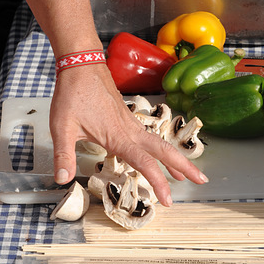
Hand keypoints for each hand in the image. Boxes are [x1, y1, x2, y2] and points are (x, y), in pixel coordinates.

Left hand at [50, 64, 207, 206]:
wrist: (81, 64)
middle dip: (184, 167)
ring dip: (174, 158)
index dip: (158, 183)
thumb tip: (62, 179)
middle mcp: (129, 130)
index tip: (167, 200)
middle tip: (201, 181)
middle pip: (164, 151)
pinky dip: (159, 149)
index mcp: (117, 136)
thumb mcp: (62, 126)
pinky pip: (149, 137)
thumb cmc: (72, 93)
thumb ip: (63, 154)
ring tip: (185, 174)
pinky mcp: (126, 118)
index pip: (145, 163)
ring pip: (159, 143)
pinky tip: (157, 154)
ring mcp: (130, 123)